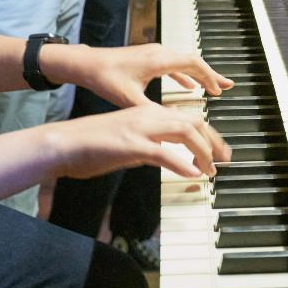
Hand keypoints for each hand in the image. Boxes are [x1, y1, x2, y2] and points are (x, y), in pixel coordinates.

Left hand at [43, 42, 232, 108]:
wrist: (86, 63)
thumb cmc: (104, 77)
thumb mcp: (128, 98)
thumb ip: (151, 111)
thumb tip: (170, 126)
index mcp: (158, 60)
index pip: (193, 64)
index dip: (209, 77)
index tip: (220, 91)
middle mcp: (159, 53)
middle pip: (194, 61)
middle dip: (211, 75)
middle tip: (228, 88)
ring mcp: (154, 53)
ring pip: (185, 62)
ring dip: (200, 75)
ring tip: (214, 88)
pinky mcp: (148, 58)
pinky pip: (173, 65)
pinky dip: (185, 75)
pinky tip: (190, 86)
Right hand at [47, 106, 231, 179]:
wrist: (62, 143)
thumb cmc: (89, 145)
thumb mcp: (126, 143)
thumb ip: (147, 146)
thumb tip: (165, 155)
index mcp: (147, 113)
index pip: (188, 118)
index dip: (207, 135)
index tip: (218, 152)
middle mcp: (147, 116)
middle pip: (193, 121)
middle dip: (213, 141)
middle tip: (225, 159)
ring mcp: (140, 129)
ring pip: (184, 132)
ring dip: (203, 152)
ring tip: (211, 169)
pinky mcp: (131, 145)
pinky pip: (163, 153)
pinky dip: (182, 164)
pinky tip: (192, 174)